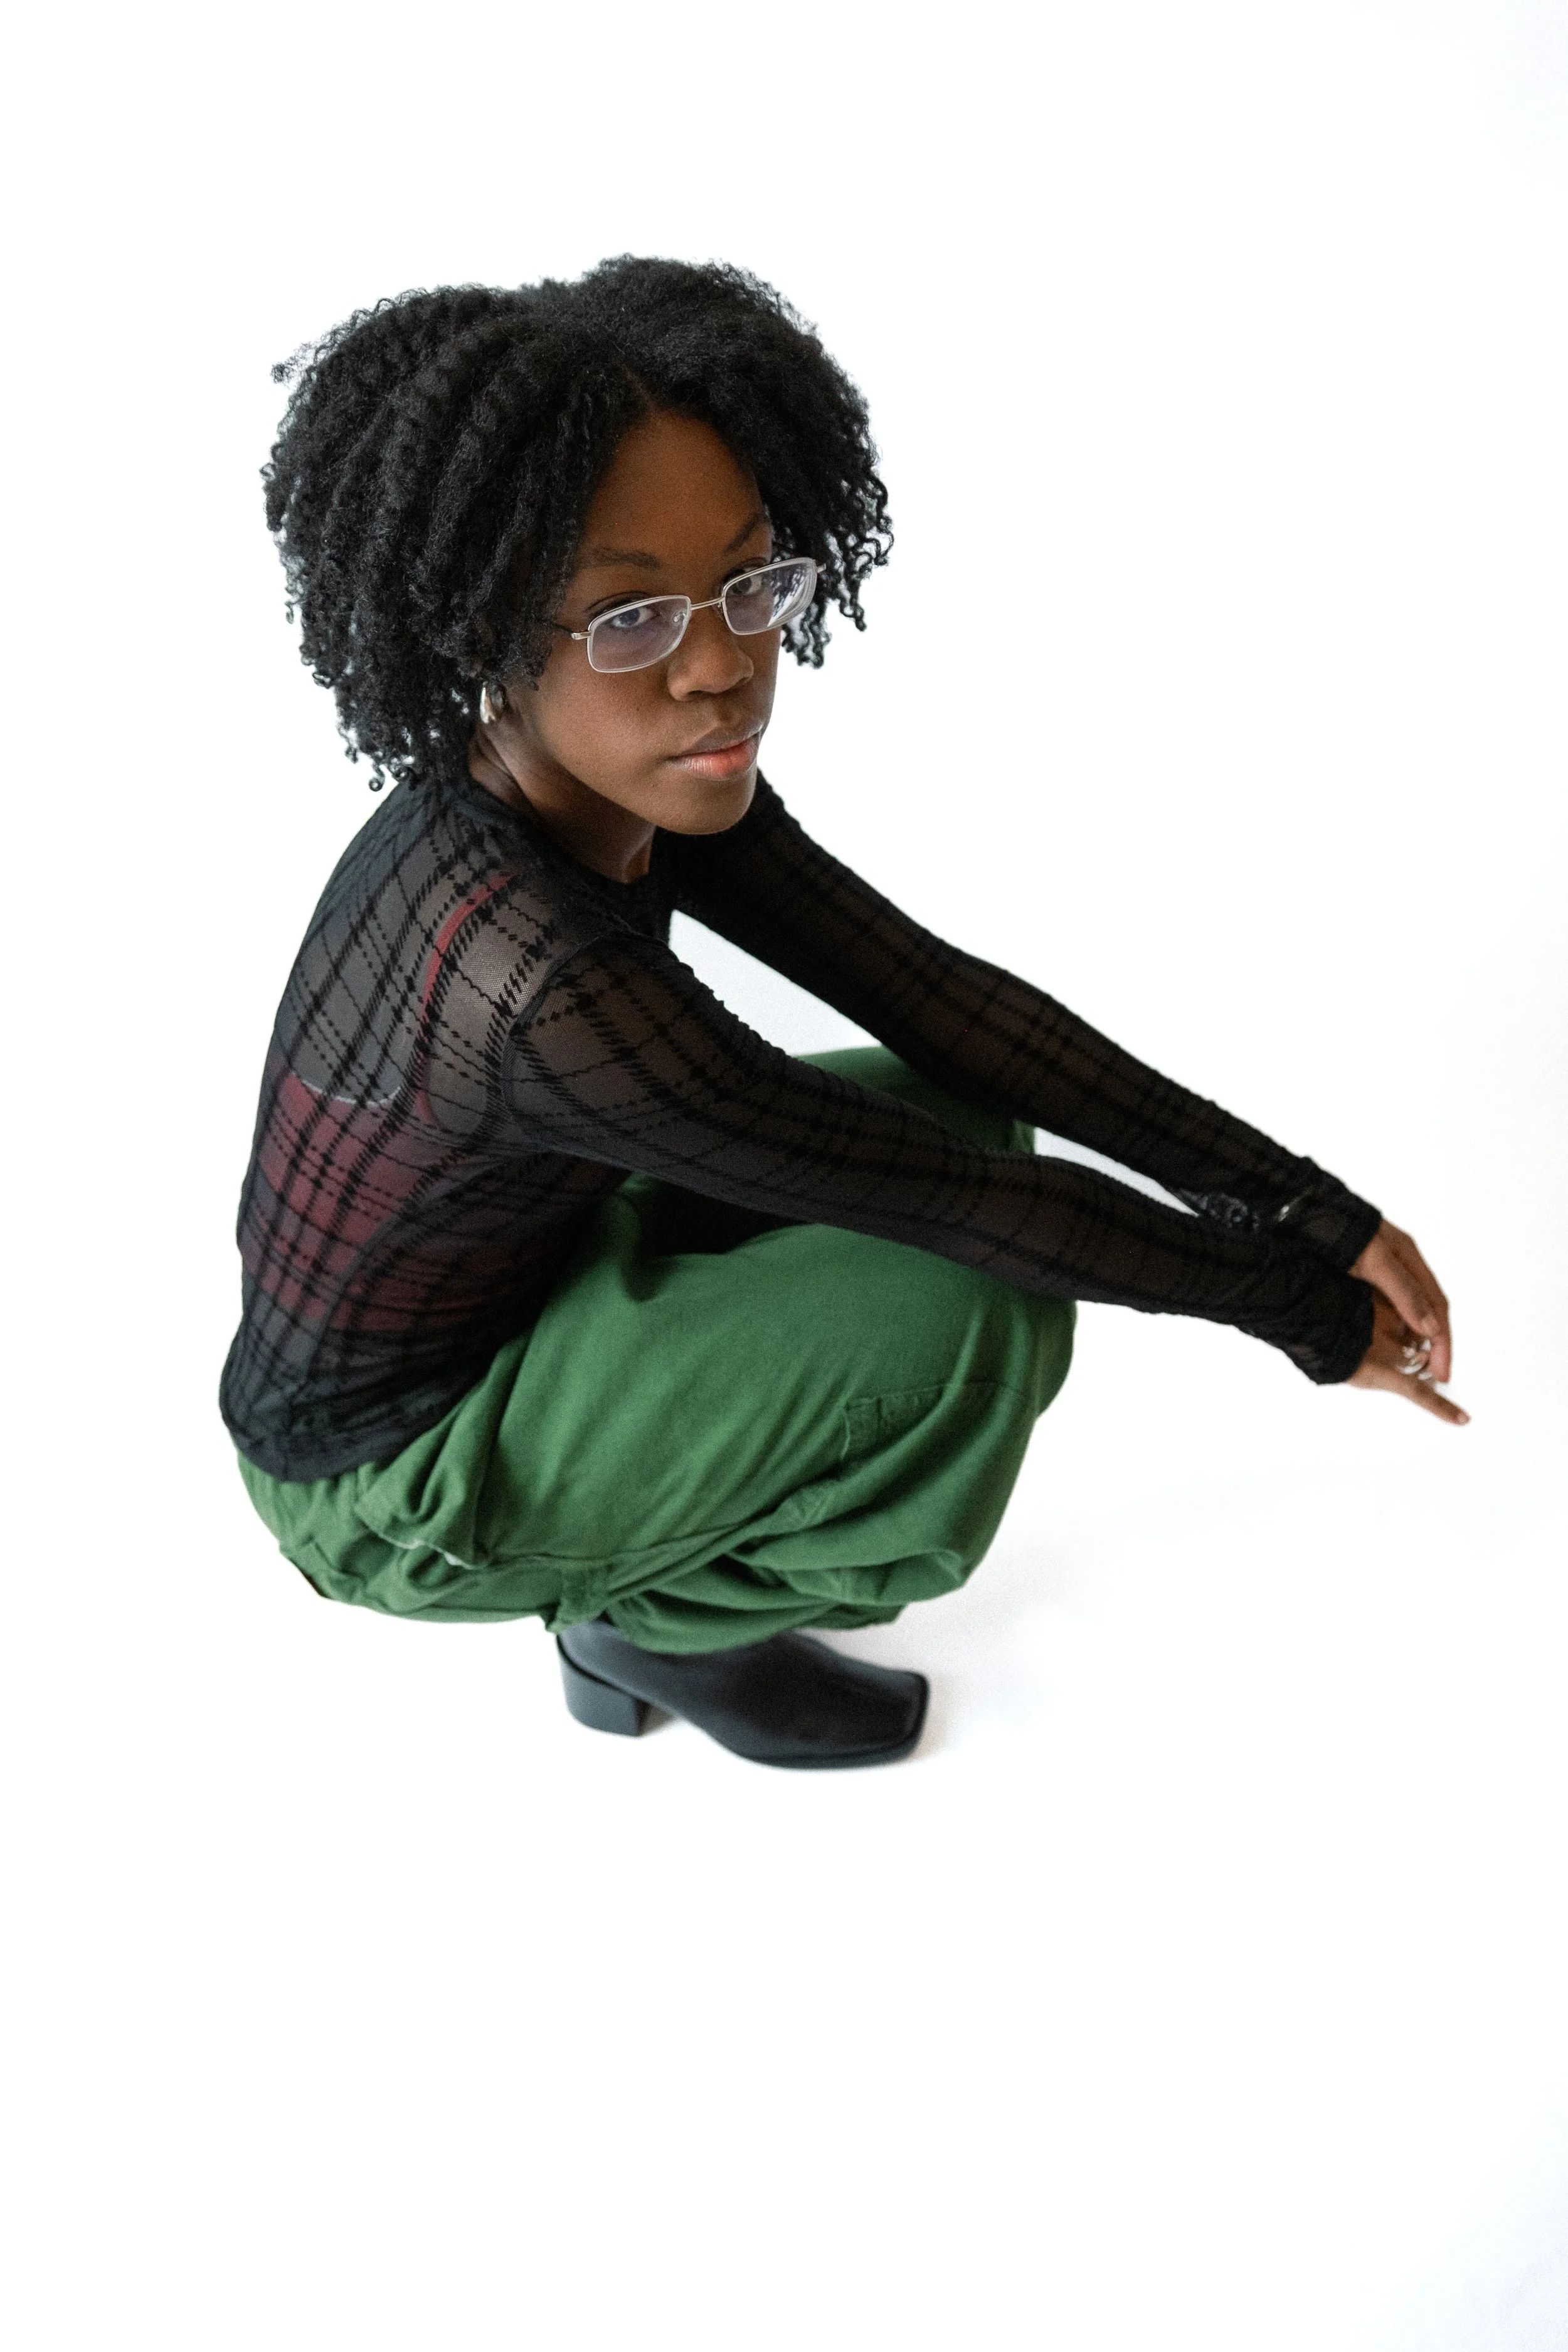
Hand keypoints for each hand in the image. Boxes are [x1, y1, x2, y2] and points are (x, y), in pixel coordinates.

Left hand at [1346, 1220, 1467, 1423]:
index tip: (1443, 1371)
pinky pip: (1389, 1309)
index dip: (1443, 1341)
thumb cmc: (1337, 1232)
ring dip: (1415, 1339)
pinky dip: (1395, 1329)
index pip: (1437, 1306)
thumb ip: (1402, 1292)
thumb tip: (1430, 1328)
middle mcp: (1400, 1265)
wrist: (1302, 1213)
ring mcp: (1382, 1270)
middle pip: (1427, 1311)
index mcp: (1409, 1257)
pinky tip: (1390, 1344)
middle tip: (1434, 1375)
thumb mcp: (1373, 1261)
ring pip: (1409, 1311)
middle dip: (1433, 1344)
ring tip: (1415, 1366)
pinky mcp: (1363, 1277)